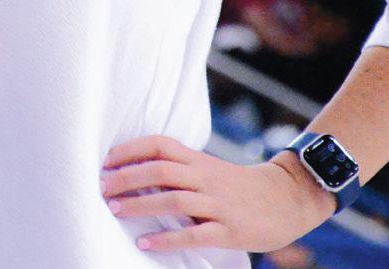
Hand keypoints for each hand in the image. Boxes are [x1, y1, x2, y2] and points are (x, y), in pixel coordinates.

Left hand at [101, 135, 333, 253]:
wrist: (288, 198)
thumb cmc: (240, 186)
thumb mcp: (210, 169)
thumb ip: (180, 169)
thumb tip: (136, 173)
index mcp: (199, 161)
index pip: (160, 145)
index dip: (130, 150)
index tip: (105, 160)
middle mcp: (206, 178)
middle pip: (161, 170)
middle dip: (127, 177)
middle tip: (101, 186)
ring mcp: (218, 204)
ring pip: (174, 199)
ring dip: (140, 205)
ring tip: (114, 210)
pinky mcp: (228, 230)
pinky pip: (194, 234)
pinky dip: (167, 238)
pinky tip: (145, 242)